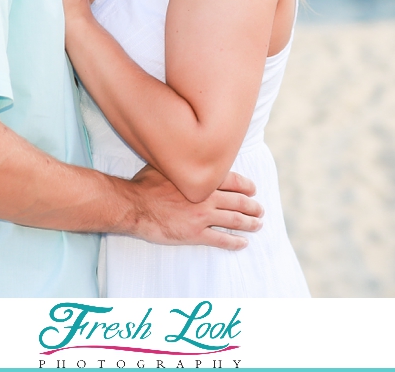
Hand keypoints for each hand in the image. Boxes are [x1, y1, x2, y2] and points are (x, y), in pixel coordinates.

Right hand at [126, 165, 262, 249]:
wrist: (134, 205)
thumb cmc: (146, 184)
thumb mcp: (166, 165)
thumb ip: (183, 162)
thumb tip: (187, 150)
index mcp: (202, 179)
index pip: (234, 181)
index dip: (247, 186)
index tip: (253, 190)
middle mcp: (206, 197)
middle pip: (239, 202)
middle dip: (253, 207)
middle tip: (260, 210)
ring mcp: (202, 216)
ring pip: (234, 221)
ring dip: (249, 223)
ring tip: (258, 225)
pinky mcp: (195, 234)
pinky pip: (220, 239)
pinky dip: (234, 242)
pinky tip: (243, 244)